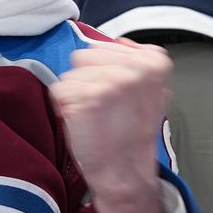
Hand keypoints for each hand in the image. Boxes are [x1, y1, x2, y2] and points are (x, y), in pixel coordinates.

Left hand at [51, 38, 170, 212]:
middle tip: (103, 107)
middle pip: (84, 55)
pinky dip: (64, 107)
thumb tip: (118, 41)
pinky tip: (83, 122)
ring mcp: (113, 80)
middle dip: (87, 79)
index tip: (117, 97)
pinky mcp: (90, 96)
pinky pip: (59, 90)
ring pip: (70, 74)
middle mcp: (136, 67)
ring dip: (75, 95)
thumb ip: (135, 62)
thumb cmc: (131, 132)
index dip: (102, 72)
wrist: (125, 171)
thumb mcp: (149, 91)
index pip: (102, 47)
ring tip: (95, 116)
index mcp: (154, 61)